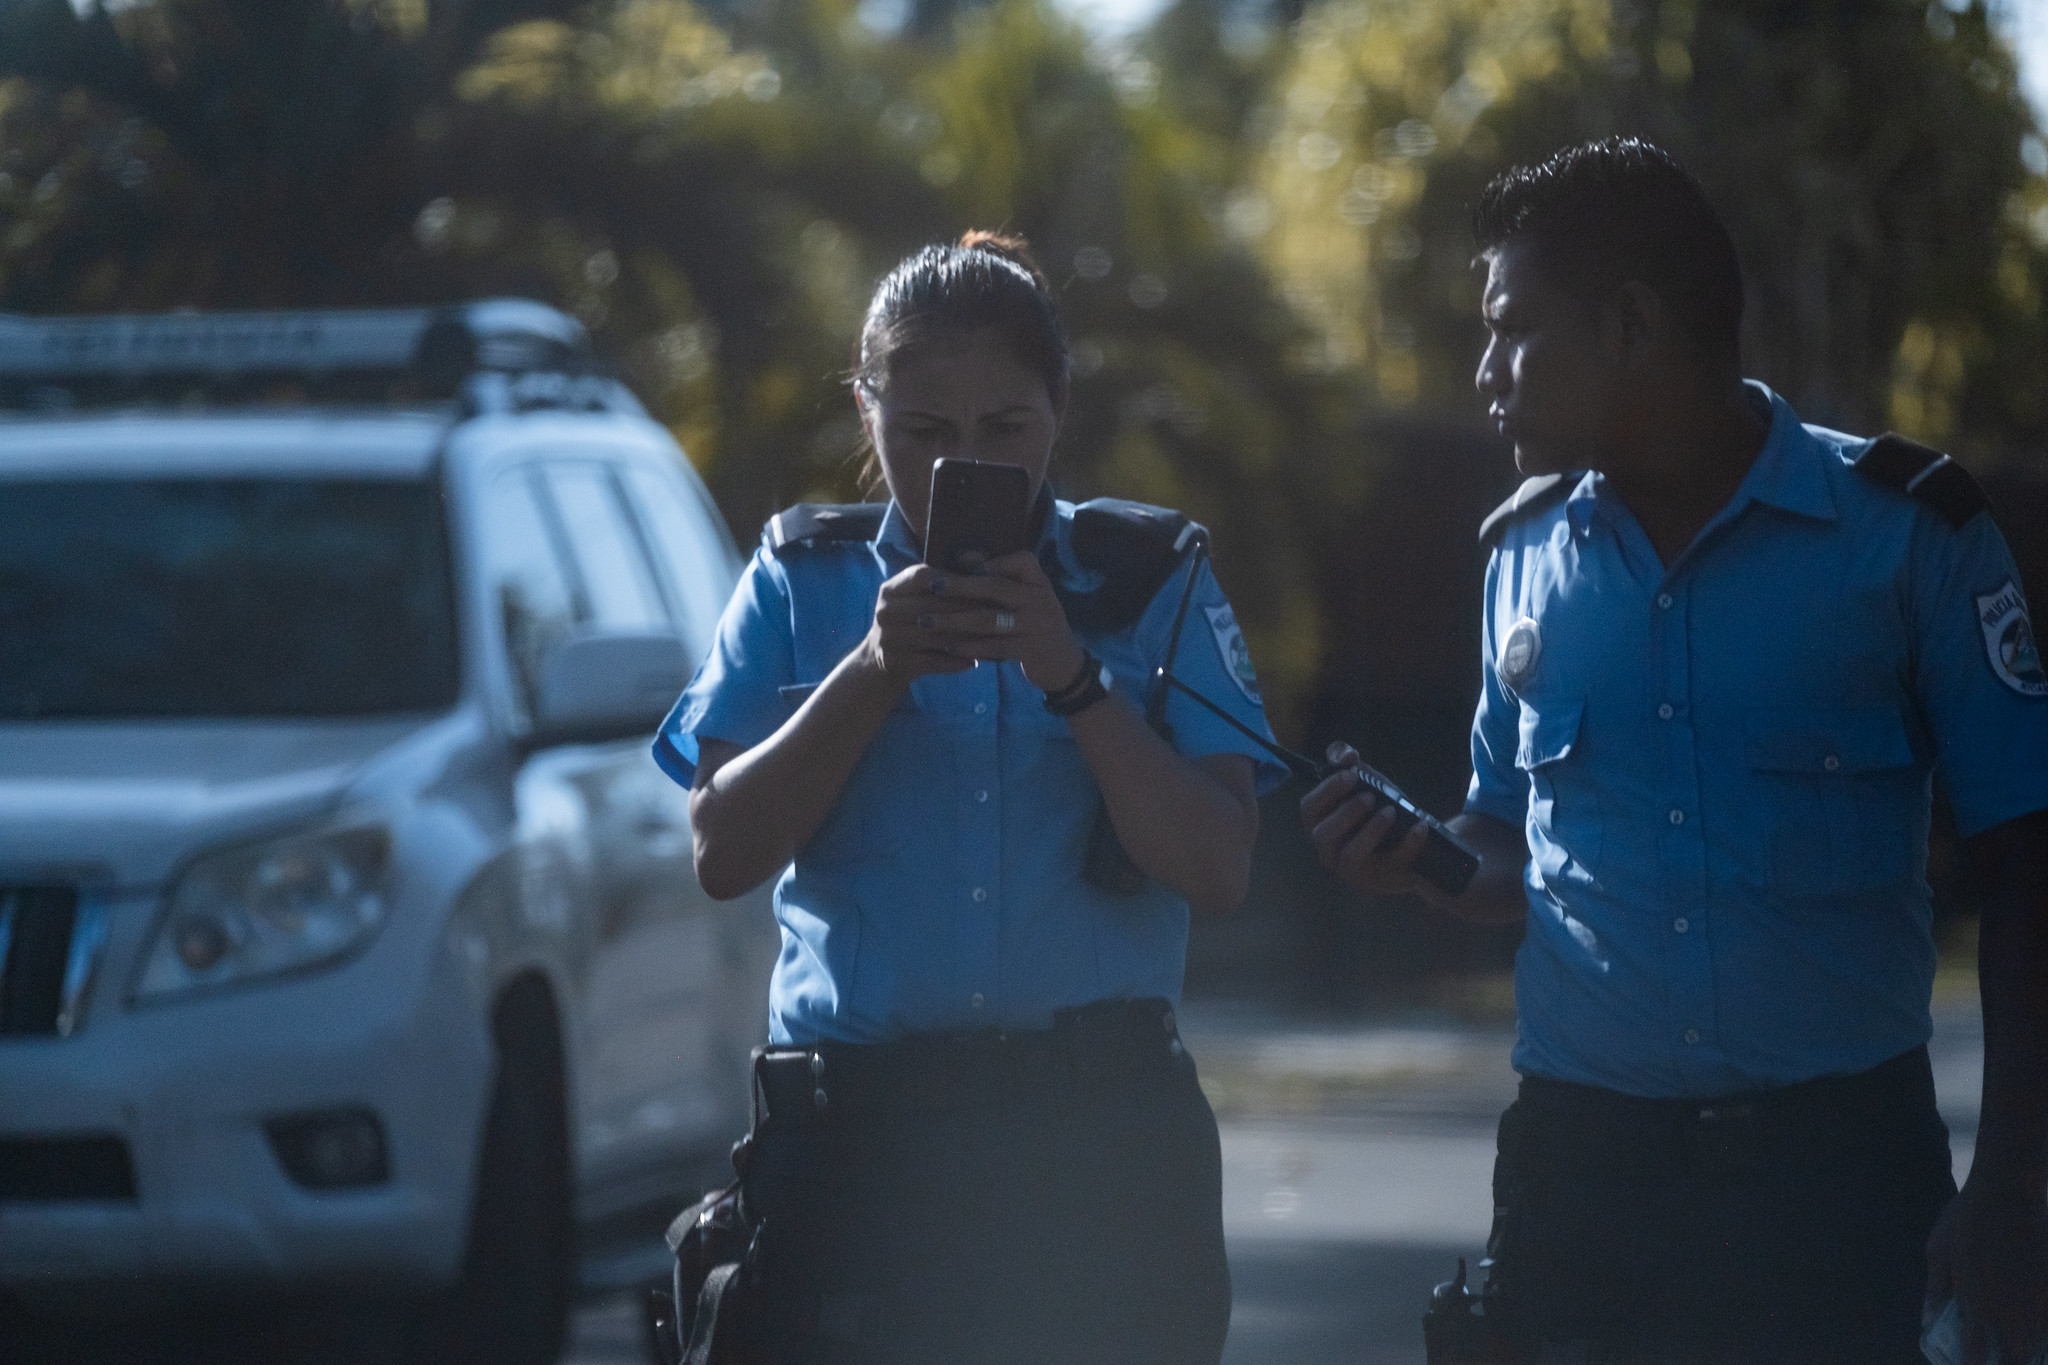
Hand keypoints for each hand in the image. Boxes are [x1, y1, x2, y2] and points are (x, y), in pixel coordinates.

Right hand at [862, 563, 981, 686]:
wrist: (878, 661)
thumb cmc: (909, 622)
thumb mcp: (915, 598)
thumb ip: (943, 580)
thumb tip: (978, 557)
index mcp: (891, 590)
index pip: (923, 576)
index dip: (953, 580)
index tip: (981, 585)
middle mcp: (886, 612)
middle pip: (933, 607)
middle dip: (968, 610)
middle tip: (996, 613)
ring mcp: (889, 638)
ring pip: (936, 636)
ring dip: (966, 638)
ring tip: (991, 638)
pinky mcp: (896, 663)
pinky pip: (933, 661)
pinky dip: (955, 661)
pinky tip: (974, 660)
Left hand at [918, 549, 1083, 691]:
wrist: (1065, 663)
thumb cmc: (1036, 623)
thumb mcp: (1029, 598)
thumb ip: (1003, 578)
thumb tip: (966, 556)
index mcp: (1039, 582)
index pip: (1021, 561)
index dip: (991, 560)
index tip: (960, 560)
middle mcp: (1040, 600)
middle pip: (996, 588)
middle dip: (961, 586)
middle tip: (933, 586)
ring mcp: (1036, 626)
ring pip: (989, 620)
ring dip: (955, 620)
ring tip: (928, 621)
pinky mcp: (1029, 650)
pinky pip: (994, 647)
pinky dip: (969, 646)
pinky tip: (948, 646)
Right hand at [1299, 742, 1448, 908]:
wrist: (1412, 844)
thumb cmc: (1375, 811)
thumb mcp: (1361, 782)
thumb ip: (1345, 759)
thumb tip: (1346, 755)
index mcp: (1320, 825)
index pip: (1308, 809)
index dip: (1327, 790)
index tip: (1351, 774)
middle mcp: (1330, 852)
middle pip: (1322, 835)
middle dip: (1346, 812)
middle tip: (1370, 796)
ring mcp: (1355, 871)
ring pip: (1350, 856)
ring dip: (1370, 830)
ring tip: (1391, 811)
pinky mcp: (1383, 881)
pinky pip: (1394, 865)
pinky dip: (1408, 844)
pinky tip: (1420, 826)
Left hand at [1926, 1154, 2047, 1363]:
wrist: (2008, 1193)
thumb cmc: (1965, 1218)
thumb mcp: (1938, 1252)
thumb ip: (1935, 1290)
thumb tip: (1927, 1321)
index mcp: (1976, 1308)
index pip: (1976, 1358)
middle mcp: (2010, 1313)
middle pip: (2016, 1357)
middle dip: (2010, 1359)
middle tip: (2002, 1353)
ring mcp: (2038, 1303)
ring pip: (2040, 1342)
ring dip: (2029, 1343)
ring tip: (2020, 1337)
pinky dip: (2044, 1323)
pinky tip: (2035, 1316)